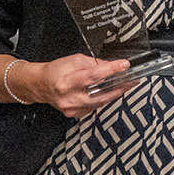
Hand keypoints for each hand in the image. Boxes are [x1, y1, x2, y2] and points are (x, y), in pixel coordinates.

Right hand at [23, 53, 139, 117]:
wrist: (41, 85)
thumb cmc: (55, 72)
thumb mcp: (74, 60)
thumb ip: (93, 63)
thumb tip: (110, 66)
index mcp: (66, 82)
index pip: (92, 76)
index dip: (110, 70)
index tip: (123, 66)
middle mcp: (69, 98)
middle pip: (101, 95)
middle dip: (119, 88)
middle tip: (132, 81)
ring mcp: (73, 109)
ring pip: (100, 103)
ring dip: (114, 93)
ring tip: (125, 85)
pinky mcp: (76, 114)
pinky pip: (95, 106)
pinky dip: (104, 99)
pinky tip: (110, 92)